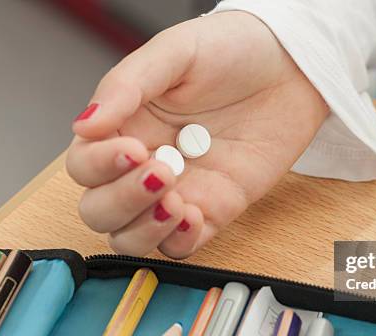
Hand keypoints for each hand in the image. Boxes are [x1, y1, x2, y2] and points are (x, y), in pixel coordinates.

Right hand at [66, 11, 328, 257]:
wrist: (291, 67)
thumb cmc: (232, 50)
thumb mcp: (176, 52)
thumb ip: (127, 85)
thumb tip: (85, 125)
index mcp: (126, 127)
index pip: (85, 166)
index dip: (100, 166)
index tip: (135, 148)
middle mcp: (145, 164)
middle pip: (100, 210)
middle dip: (121, 201)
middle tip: (162, 172)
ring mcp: (180, 191)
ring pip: (132, 238)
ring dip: (145, 229)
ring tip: (177, 202)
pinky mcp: (216, 208)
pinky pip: (183, 246)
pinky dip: (181, 241)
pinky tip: (196, 215)